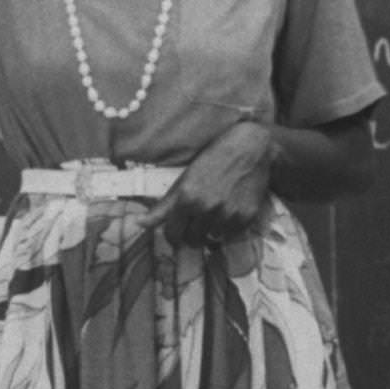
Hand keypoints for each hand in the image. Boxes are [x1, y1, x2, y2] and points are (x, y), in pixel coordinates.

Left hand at [144, 120, 273, 246]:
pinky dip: (228, 227)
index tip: (177, 229)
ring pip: (211, 238)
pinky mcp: (246, 217)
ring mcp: (227, 214)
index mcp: (187, 198)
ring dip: (210, 230)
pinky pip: (230, 234)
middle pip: (191, 240)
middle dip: (191, 233)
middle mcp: (206, 208)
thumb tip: (139, 224)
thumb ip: (163, 206)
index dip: (173, 233)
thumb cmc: (213, 158)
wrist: (250, 147)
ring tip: (214, 210)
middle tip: (196, 220)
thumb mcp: (184, 179)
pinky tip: (229, 209)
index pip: (172, 234)